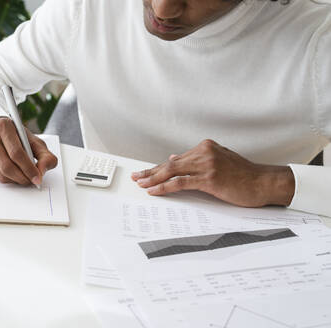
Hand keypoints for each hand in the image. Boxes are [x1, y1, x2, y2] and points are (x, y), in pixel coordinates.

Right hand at [0, 117, 57, 184]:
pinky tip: (14, 173)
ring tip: (25, 177)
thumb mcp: (34, 141)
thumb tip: (42, 172)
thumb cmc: (18, 136)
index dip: (28, 168)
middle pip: (7, 166)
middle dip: (23, 177)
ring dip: (16, 180)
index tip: (37, 178)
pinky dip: (8, 179)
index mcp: (3, 126)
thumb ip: (45, 156)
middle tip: (32, 181)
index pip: (16, 153)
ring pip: (1, 174)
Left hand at [131, 139, 294, 206]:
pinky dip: (165, 187)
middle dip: (151, 171)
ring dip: (153, 179)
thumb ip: (197, 161)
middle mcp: (204, 152)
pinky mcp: (209, 178)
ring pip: (172, 171)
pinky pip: (180, 182)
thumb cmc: (244, 176)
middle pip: (170, 163)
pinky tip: (155, 191)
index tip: (146, 173)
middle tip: (137, 177)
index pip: (176, 159)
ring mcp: (207, 164)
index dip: (159, 167)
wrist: (264, 183)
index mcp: (206, 147)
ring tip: (141, 184)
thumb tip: (174, 159)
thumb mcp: (219, 162)